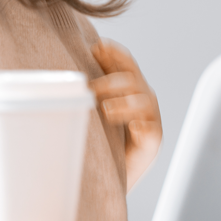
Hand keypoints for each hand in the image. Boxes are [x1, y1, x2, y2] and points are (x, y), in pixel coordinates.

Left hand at [91, 40, 161, 191]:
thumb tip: (67, 75)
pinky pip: (151, 130)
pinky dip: (142, 126)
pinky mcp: (153, 140)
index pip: (126, 64)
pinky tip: (134, 126)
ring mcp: (150, 119)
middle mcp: (143, 99)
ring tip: (107, 110)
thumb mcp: (98, 111)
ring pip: (142, 102)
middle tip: (90, 89)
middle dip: (112, 82)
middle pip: (132, 80)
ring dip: (124, 104)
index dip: (114, 53)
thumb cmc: (104, 140)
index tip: (98, 46)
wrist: (117, 174)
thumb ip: (92, 92)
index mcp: (131, 88)